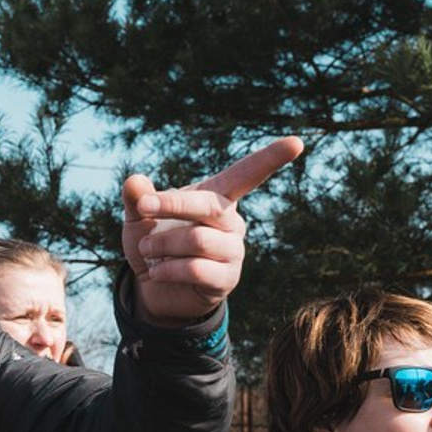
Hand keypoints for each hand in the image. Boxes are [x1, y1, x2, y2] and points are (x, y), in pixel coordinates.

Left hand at [122, 137, 303, 323]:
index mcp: (216, 198)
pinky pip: (196, 269)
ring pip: (196, 239)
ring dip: (162, 243)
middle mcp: (231, 222)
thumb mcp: (138, 220)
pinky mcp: (226, 279)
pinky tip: (157, 271)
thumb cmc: (152, 245)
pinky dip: (167, 269)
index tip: (296, 142)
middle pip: (208, 205)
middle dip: (171, 204)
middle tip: (143, 207)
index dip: (270, 158)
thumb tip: (134, 181)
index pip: (247, 174)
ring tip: (147, 249)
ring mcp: (232, 251)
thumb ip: (137, 200)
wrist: (153, 288)